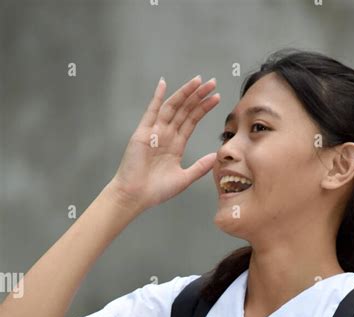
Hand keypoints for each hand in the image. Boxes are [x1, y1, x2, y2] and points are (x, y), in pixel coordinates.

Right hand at [109, 75, 219, 211]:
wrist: (136, 196)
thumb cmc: (156, 190)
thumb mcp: (184, 179)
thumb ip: (199, 167)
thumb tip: (215, 156)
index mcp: (176, 144)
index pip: (192, 120)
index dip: (204, 108)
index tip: (217, 97)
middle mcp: (166, 135)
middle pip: (185, 110)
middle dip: (199, 96)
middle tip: (212, 83)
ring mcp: (154, 132)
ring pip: (172, 107)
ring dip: (185, 93)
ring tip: (198, 82)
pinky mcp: (143, 133)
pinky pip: (151, 112)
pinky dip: (157, 97)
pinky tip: (163, 84)